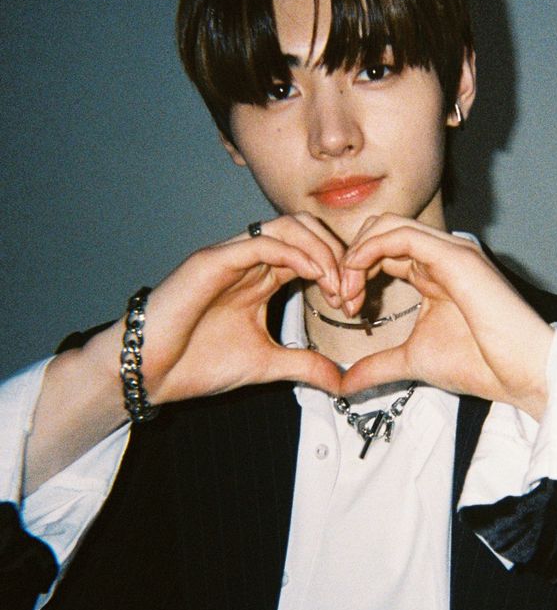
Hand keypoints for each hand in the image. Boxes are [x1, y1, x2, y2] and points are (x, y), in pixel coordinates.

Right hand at [138, 213, 344, 401]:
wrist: (150, 373)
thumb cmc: (196, 364)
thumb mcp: (266, 365)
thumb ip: (304, 365)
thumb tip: (341, 381)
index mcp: (260, 277)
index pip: (311, 253)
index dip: (339, 271)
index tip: (354, 305)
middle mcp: (247, 260)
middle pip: (305, 229)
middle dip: (337, 255)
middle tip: (350, 291)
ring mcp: (230, 257)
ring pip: (286, 227)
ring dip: (320, 251)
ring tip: (336, 284)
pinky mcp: (212, 261)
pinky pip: (261, 242)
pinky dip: (294, 253)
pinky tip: (314, 276)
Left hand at [338, 217, 552, 419]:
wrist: (521, 374)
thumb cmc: (478, 365)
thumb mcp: (411, 361)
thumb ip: (375, 366)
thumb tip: (342, 385)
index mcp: (433, 271)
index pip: (382, 251)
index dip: (354, 272)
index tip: (344, 307)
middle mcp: (441, 254)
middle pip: (379, 230)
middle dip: (350, 259)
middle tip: (342, 298)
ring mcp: (450, 250)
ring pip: (387, 225)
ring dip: (356, 254)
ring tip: (348, 291)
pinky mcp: (456, 256)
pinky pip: (402, 235)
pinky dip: (370, 250)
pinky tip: (357, 277)